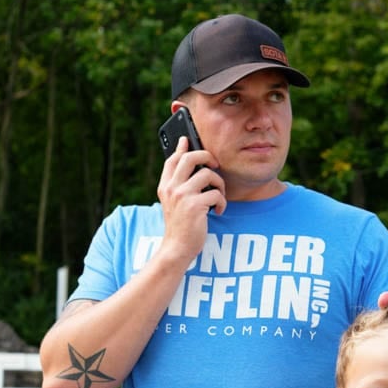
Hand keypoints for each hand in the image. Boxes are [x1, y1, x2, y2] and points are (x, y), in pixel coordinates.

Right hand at [157, 136, 226, 260]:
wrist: (177, 248)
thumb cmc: (180, 226)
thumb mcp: (173, 203)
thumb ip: (178, 185)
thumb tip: (186, 168)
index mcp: (165, 187)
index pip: (172, 160)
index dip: (182, 148)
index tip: (188, 139)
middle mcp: (171, 188)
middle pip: (190, 157)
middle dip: (207, 157)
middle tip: (215, 165)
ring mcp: (182, 196)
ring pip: (208, 174)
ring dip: (219, 184)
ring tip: (219, 196)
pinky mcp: (195, 206)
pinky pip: (216, 194)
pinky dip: (222, 203)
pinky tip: (218, 211)